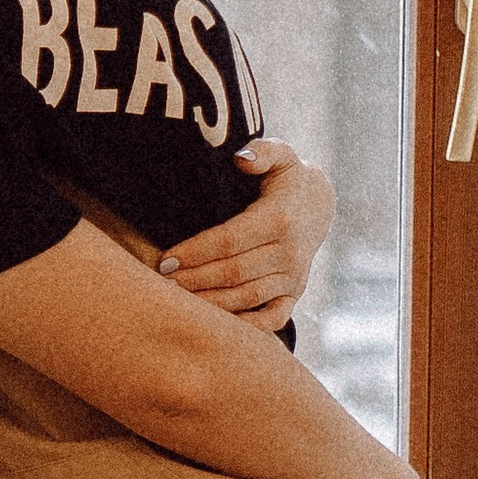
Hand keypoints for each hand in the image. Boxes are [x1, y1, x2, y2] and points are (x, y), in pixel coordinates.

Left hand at [157, 139, 335, 324]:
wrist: (317, 206)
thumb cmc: (285, 178)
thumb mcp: (280, 155)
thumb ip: (262, 152)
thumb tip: (242, 158)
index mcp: (280, 219)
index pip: (230, 241)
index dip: (195, 252)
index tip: (164, 259)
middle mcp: (290, 253)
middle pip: (233, 273)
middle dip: (194, 280)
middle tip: (161, 283)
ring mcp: (294, 278)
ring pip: (246, 298)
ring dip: (209, 303)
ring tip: (176, 301)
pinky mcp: (294, 295)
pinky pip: (270, 319)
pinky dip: (244, 326)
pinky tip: (213, 324)